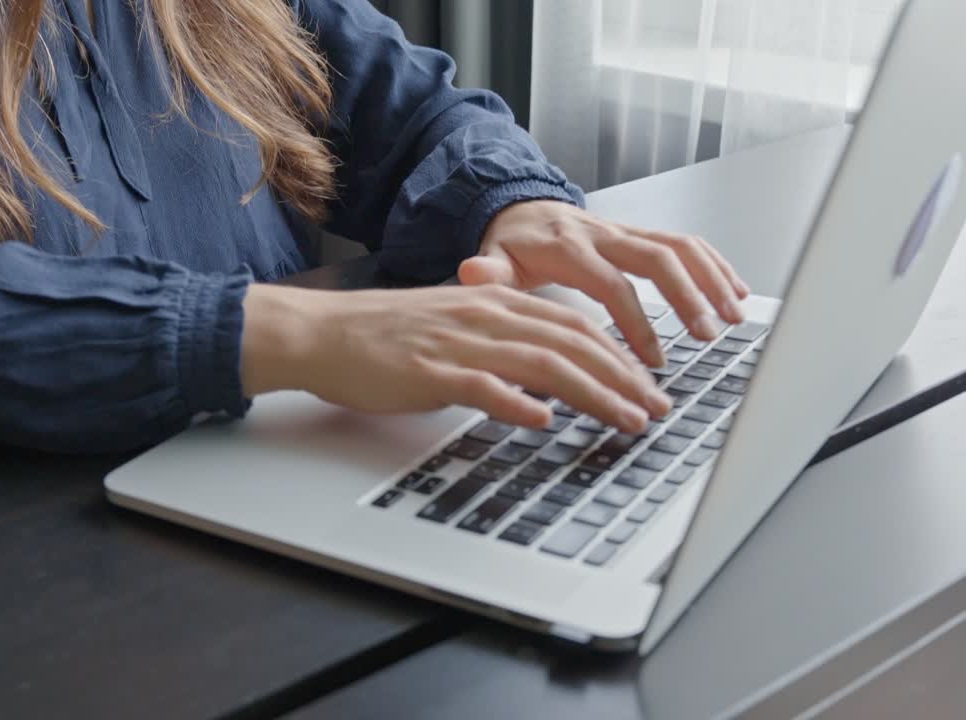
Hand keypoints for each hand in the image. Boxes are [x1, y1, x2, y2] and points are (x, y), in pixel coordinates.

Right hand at [241, 283, 672, 432]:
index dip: (621, 357)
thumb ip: (502, 345)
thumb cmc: (384, 336)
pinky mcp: (429, 371)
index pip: (576, 326)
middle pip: (573, 342)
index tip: (649, 387)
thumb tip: (545, 378)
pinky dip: (516, 402)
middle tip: (656, 409)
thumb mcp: (455, 328)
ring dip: (592, 393)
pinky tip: (542, 421)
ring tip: (625, 419)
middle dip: (624, 378)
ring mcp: (459, 343)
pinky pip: (481, 385)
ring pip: (542, 363)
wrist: (323, 332)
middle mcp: (486, 316)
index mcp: (496, 303)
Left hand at [460, 200, 750, 366]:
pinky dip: (714, 264)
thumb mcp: (491, 259)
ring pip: (679, 246)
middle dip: (687, 297)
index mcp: (569, 247)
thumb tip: (470, 273)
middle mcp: (603, 233)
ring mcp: (626, 230)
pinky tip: (736, 291)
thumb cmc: (509, 245)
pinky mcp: (640, 234)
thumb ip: (487, 272)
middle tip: (708, 336)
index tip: (652, 359)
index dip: (635, 322)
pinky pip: (685, 242)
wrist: (518, 209)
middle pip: (657, 258)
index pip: (611, 284)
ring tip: (734, 316)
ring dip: (711, 279)